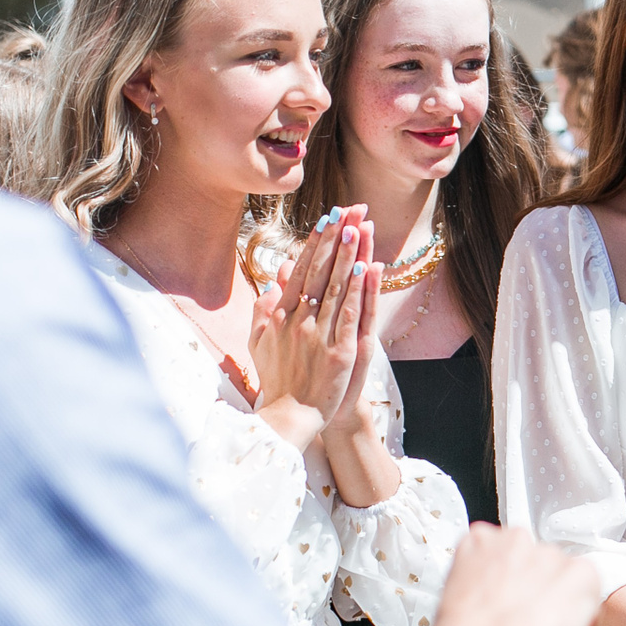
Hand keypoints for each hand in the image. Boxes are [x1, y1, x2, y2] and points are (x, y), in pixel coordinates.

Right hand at [251, 205, 373, 447]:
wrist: (289, 416)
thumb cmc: (278, 378)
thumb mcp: (260, 339)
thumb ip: (266, 306)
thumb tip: (277, 274)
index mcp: (281, 315)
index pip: (301, 270)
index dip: (315, 243)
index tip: (326, 218)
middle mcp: (298, 320)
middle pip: (319, 271)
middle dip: (335, 238)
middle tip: (348, 209)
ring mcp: (318, 335)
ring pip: (335, 287)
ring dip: (348, 255)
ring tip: (357, 227)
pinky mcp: (338, 352)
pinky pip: (349, 315)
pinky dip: (356, 291)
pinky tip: (365, 268)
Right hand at [431, 524, 602, 625]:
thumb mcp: (454, 603)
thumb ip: (480, 589)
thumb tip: (494, 605)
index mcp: (479, 543)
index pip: (500, 550)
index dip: (508, 580)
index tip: (509, 598)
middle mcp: (515, 541)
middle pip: (535, 561)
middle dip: (536, 588)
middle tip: (529, 620)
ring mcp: (549, 554)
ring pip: (562, 574)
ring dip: (559, 598)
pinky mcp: (580, 571)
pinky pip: (587, 586)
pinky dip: (583, 608)